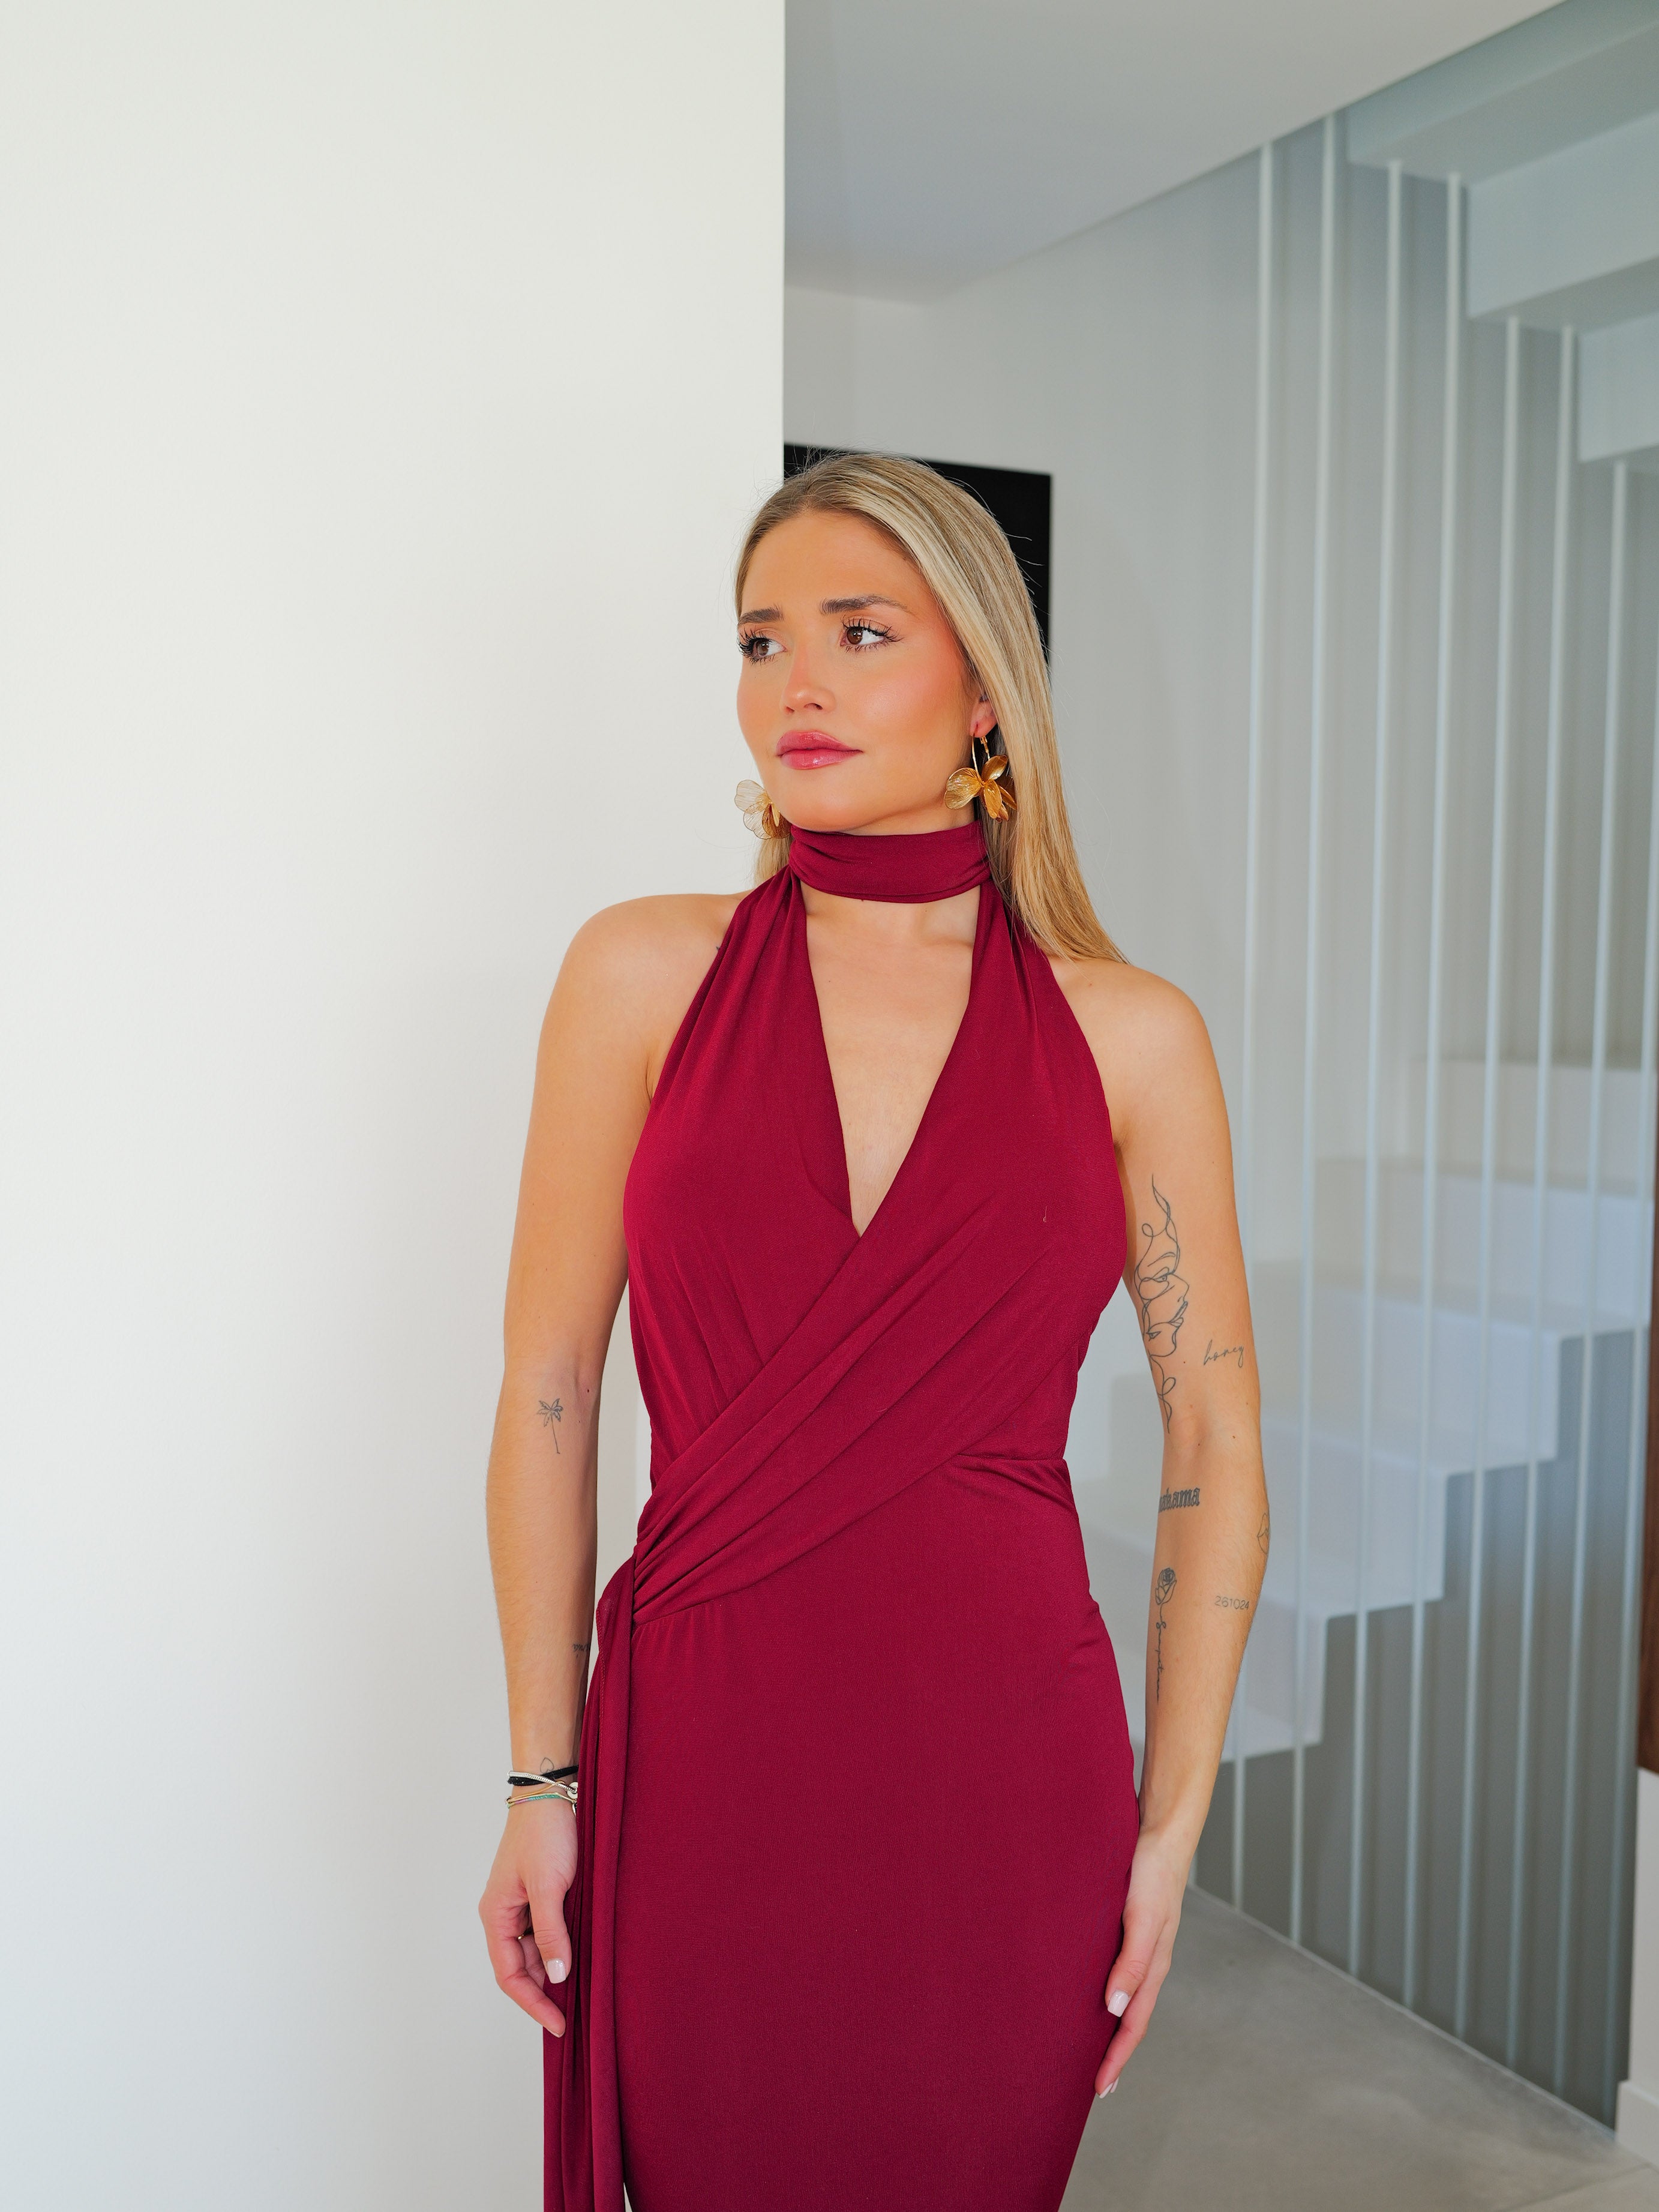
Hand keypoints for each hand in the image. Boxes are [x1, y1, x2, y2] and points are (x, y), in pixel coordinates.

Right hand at [479, 1800, 578, 2035]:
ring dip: (553, 1969)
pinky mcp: (538, 1894)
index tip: (559, 2024)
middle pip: (521, 1967)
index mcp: (497, 1915)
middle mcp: (504, 1914)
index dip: (533, 2003)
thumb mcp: (549, 1885)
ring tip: (581, 1988)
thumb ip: (551, 1932)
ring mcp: (521, 1904)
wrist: (551, 1793)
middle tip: (574, 2013)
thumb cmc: (545, 1834)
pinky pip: (546, 1931)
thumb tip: (557, 1975)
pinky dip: (560, 1947)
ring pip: (535, 1950)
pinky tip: (580, 1955)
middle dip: (544, 1991)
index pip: (510, 1975)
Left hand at [1094, 1825, 1188, 2094]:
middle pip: (1131, 2018)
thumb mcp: (1142, 1918)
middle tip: (1095, 2085)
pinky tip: (1090, 1993)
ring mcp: (1139, 1946)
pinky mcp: (1128, 1928)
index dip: (1116, 2058)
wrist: (1160, 1832)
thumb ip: (1132, 1961)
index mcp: (1153, 1966)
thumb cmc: (1152, 1872)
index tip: (1099, 2089)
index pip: (1134, 2024)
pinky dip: (1106, 1995)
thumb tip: (1116, 2008)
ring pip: (1125, 1998)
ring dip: (1109, 2027)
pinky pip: (1117, 1972)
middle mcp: (1147, 1961)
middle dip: (1114, 2053)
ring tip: (1089, 2049)